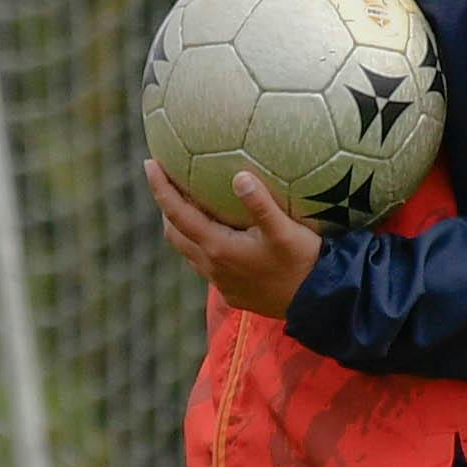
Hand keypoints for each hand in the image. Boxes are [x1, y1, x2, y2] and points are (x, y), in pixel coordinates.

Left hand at [145, 161, 321, 316]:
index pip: (177, 213)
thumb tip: (239, 176)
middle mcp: (212, 266)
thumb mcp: (285, 230)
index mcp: (218, 247)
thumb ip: (261, 204)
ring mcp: (221, 282)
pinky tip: (219, 234)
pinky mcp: (232, 292)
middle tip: (167, 181)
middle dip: (166, 206)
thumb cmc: (303, 262)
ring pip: (188, 251)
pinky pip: (205, 264)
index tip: (149, 163)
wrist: (317, 303)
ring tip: (190, 205)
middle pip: (174, 233)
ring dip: (182, 227)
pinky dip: (200, 244)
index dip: (160, 187)